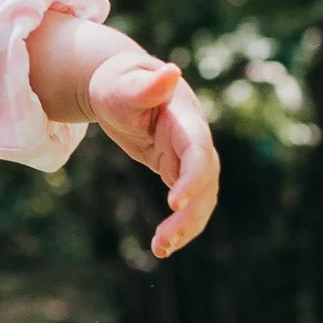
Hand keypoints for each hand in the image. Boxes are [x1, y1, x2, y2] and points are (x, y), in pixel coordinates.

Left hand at [86, 48, 219, 259]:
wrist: (118, 86)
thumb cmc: (118, 83)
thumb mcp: (123, 84)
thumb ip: (145, 85)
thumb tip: (171, 72)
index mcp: (185, 118)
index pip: (199, 152)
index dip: (193, 178)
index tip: (174, 203)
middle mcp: (195, 139)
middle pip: (204, 182)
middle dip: (189, 214)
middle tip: (162, 242)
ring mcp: (189, 156)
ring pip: (201, 198)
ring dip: (186, 227)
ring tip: (160, 250)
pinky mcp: (178, 170)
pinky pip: (188, 203)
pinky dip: (180, 225)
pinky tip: (162, 247)